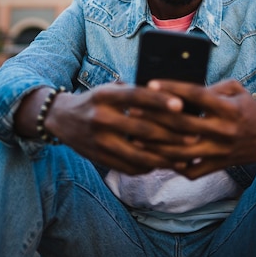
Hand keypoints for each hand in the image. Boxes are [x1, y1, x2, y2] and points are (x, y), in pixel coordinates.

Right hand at [36, 82, 200, 174]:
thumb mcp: (110, 89)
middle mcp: (100, 118)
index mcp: (105, 96)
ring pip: (138, 154)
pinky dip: (149, 167)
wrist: (61, 118)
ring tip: (185, 156)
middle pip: (141, 129)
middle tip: (194, 136)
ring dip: (164, 157)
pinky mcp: (99, 158)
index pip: (136, 97)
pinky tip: (164, 164)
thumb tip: (169, 95)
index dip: (159, 101)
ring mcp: (99, 141)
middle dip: (171, 135)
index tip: (181, 105)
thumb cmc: (96, 100)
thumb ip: (134, 93)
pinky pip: (128, 166)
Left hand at [138, 79, 255, 178]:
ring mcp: (220, 151)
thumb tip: (179, 91)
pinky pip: (192, 170)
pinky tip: (156, 158)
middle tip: (134, 111)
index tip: (150, 84)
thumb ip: (209, 88)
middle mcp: (223, 130)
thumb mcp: (235, 89)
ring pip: (183, 152)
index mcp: (228, 107)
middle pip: (184, 124)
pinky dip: (174, 166)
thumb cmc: (249, 106)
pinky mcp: (219, 165)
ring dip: (157, 146)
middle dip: (156, 118)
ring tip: (135, 139)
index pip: (196, 95)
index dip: (173, 89)